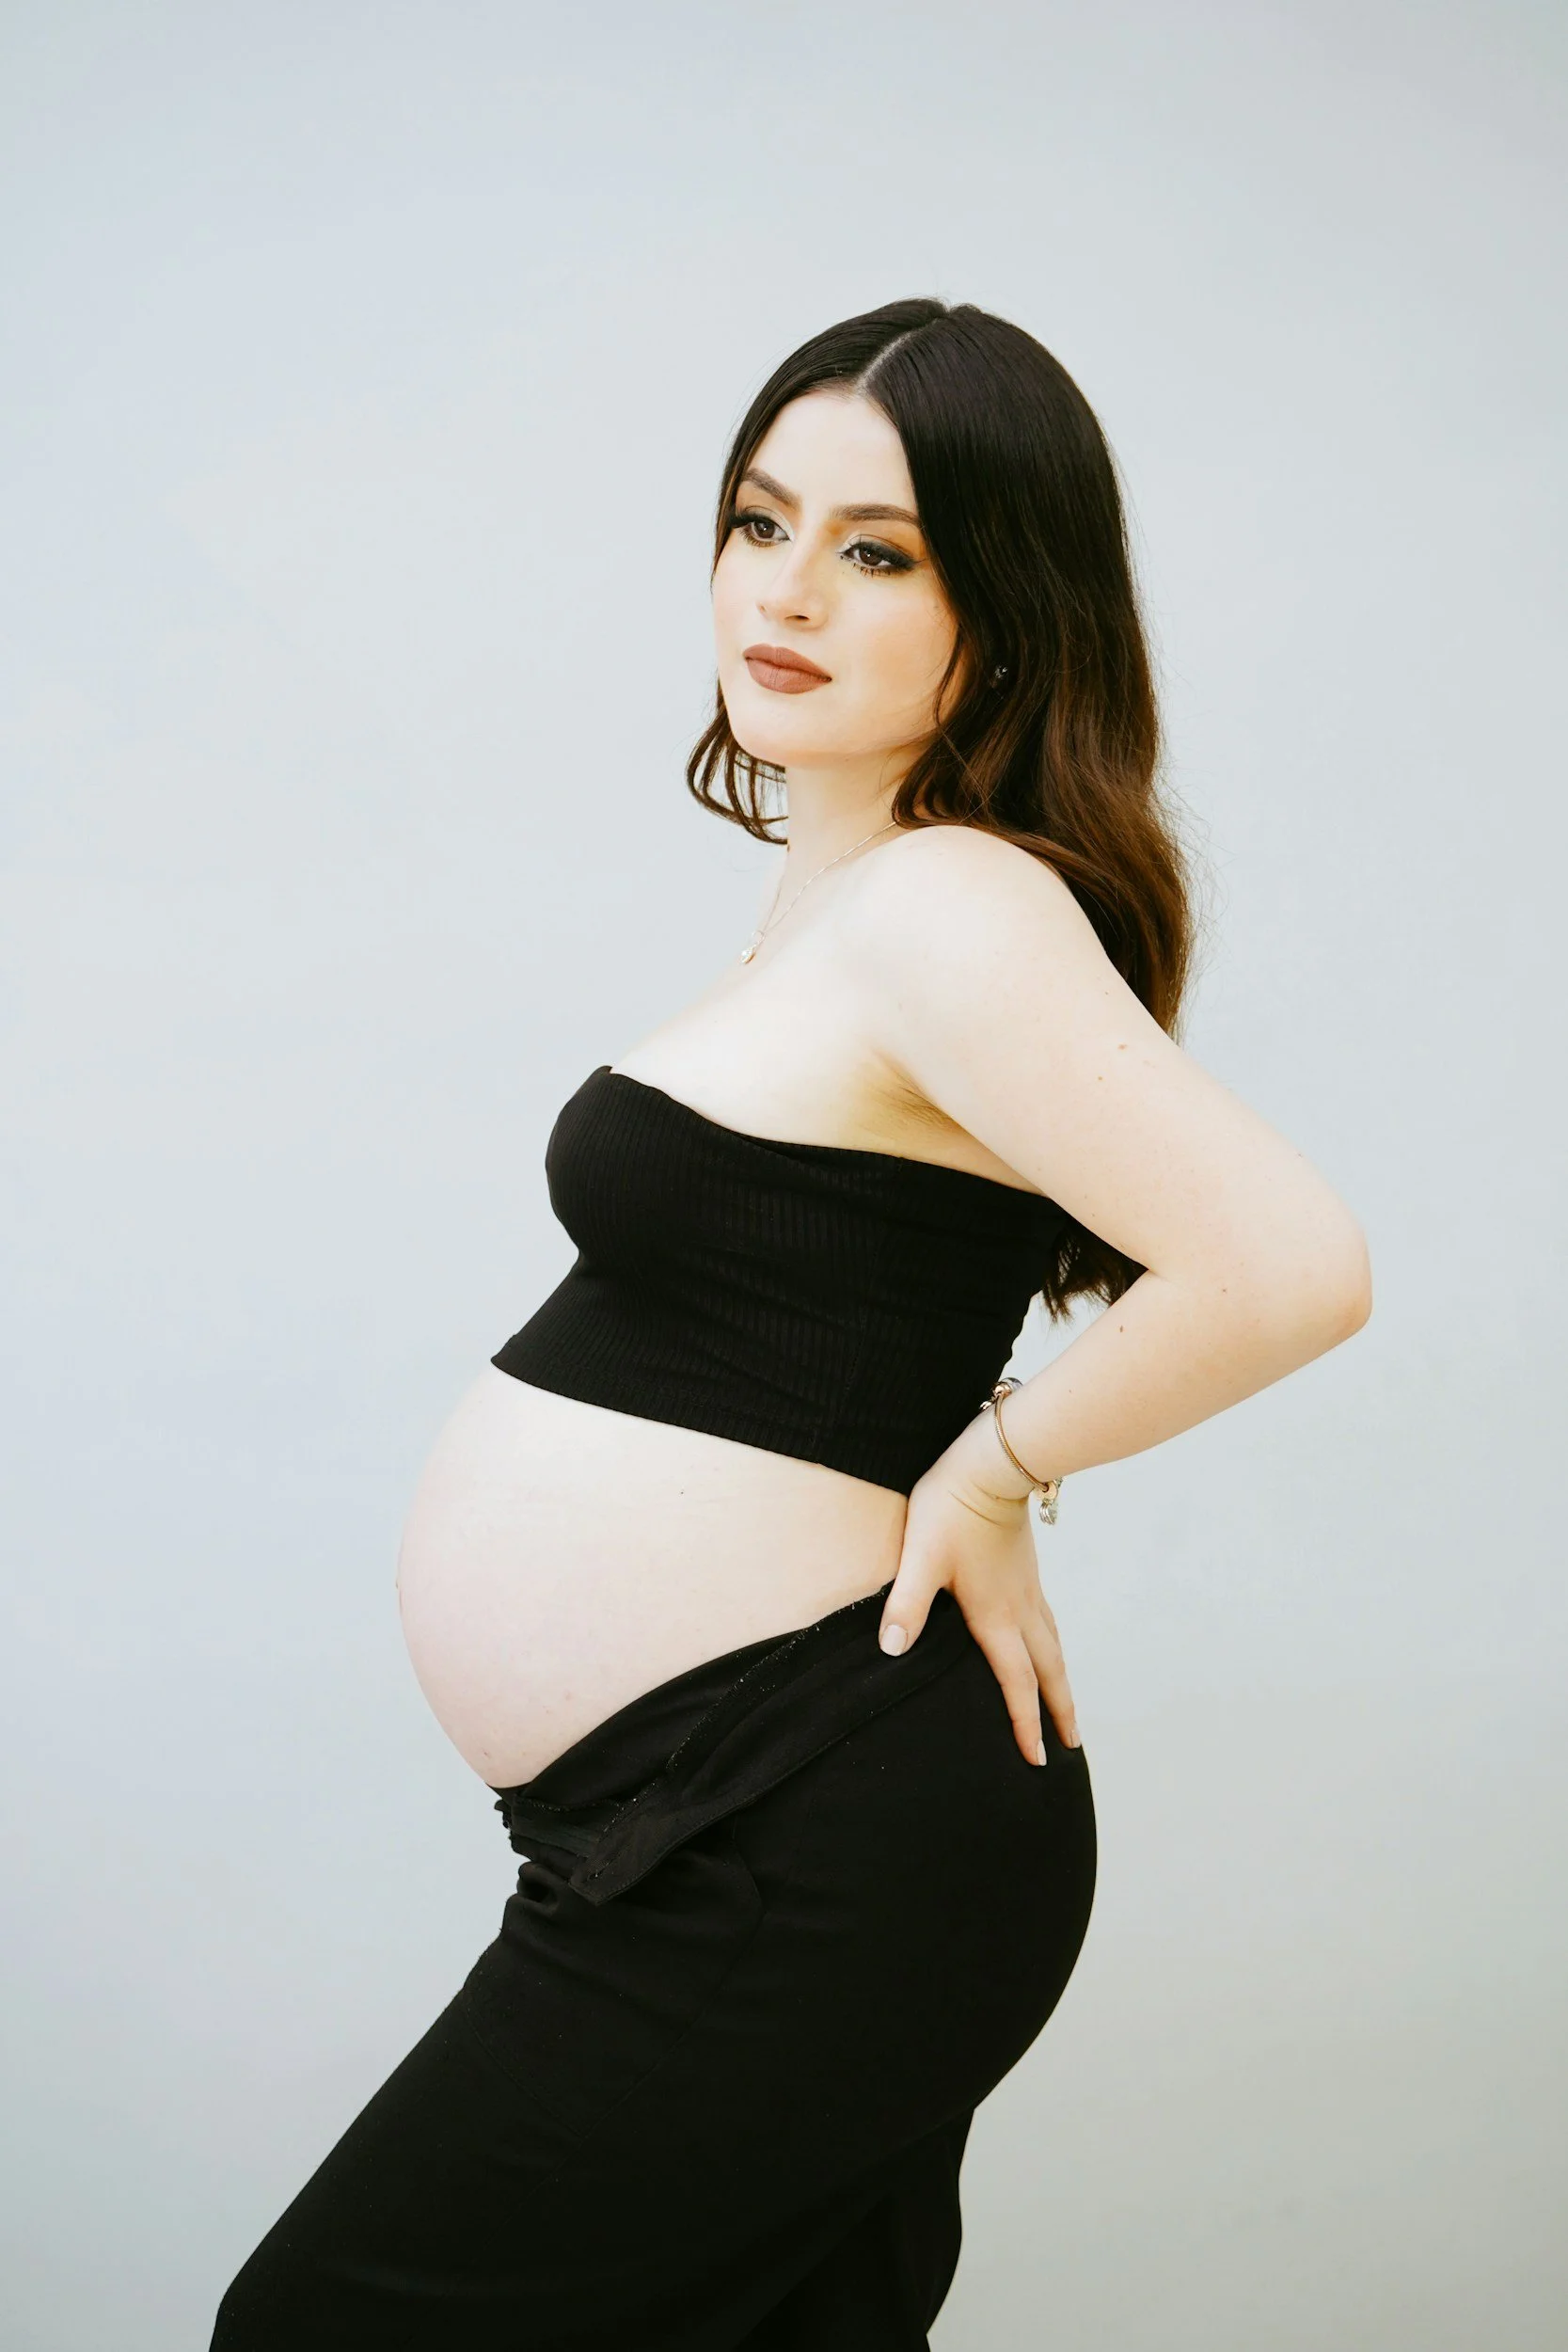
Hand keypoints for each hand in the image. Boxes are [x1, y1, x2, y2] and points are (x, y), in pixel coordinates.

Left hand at [877, 1443, 1080, 1765]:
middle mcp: (1020, 1609)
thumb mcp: (921, 1556)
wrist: (991, 1462)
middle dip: (1060, 1712)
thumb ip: (906, 1604)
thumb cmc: (951, 1508)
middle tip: (1072, 1747)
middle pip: (1049, 1672)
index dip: (1025, 1724)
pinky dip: (1054, 1648)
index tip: (1037, 1760)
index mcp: (996, 1615)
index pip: (1016, 1683)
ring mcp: (1029, 1588)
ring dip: (1062, 1681)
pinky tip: (1046, 1645)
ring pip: (1054, 1646)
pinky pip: (1049, 1623)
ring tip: (1068, 1706)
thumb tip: (890, 1650)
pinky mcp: (1028, 1570)